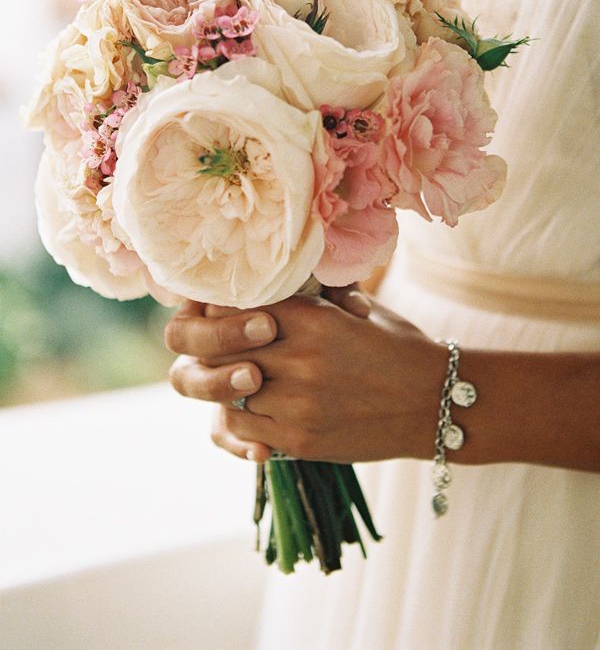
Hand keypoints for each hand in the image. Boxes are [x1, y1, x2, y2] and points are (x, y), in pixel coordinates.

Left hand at [166, 288, 446, 464]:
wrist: (437, 403)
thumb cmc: (399, 347)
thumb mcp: (360, 309)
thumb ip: (315, 297)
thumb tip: (278, 280)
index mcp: (314, 319)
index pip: (241, 306)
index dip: (224, 307)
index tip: (221, 309)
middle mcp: (300, 359)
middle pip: (226, 348)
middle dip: (216, 345)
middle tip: (213, 343)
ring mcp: (299, 404)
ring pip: (228, 391)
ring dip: (225, 383)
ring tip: (232, 376)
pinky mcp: (301, 440)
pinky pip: (245, 428)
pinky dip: (240, 417)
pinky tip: (252, 407)